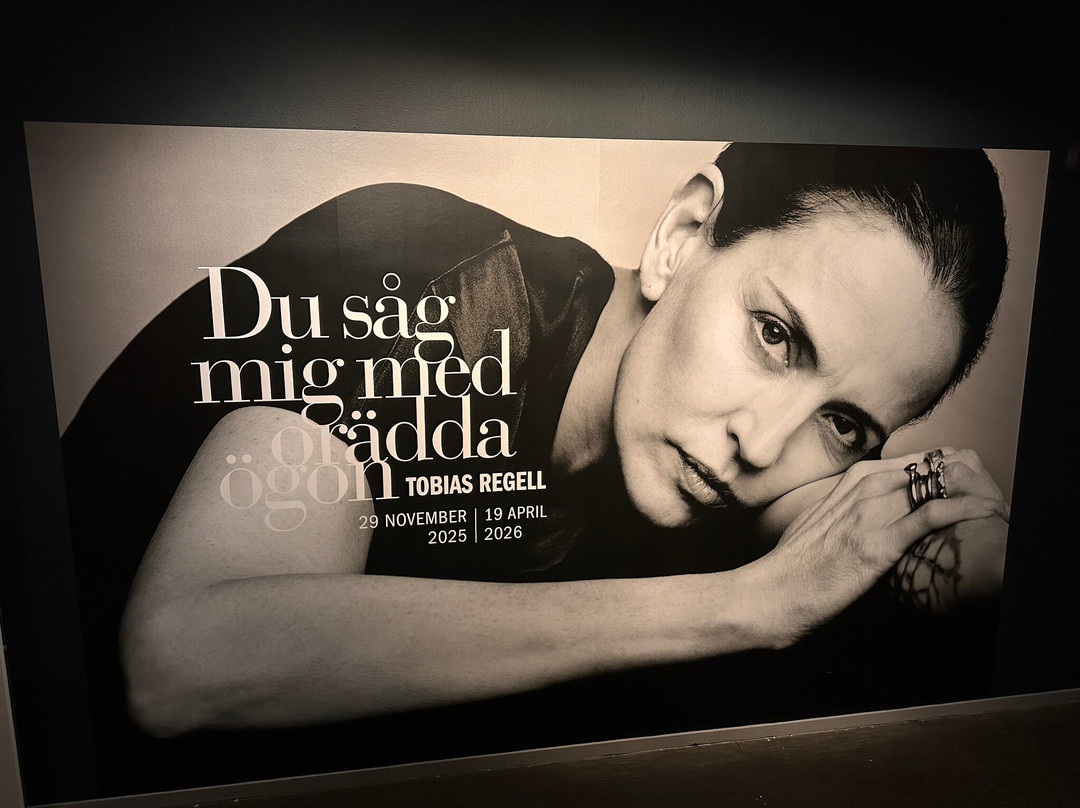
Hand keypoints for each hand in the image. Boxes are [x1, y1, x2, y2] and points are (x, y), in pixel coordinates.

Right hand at [759, 450, 1001, 643]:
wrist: (774, 592)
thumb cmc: (795, 565)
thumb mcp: (820, 522)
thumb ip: (847, 509)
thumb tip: (865, 514)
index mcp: (851, 482)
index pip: (912, 464)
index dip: (944, 472)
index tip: (968, 484)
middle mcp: (863, 489)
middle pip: (928, 470)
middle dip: (964, 479)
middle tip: (992, 493)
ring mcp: (871, 514)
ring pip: (934, 486)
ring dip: (971, 491)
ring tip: (999, 502)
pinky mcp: (879, 542)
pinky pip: (932, 516)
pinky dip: (964, 510)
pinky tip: (986, 511)